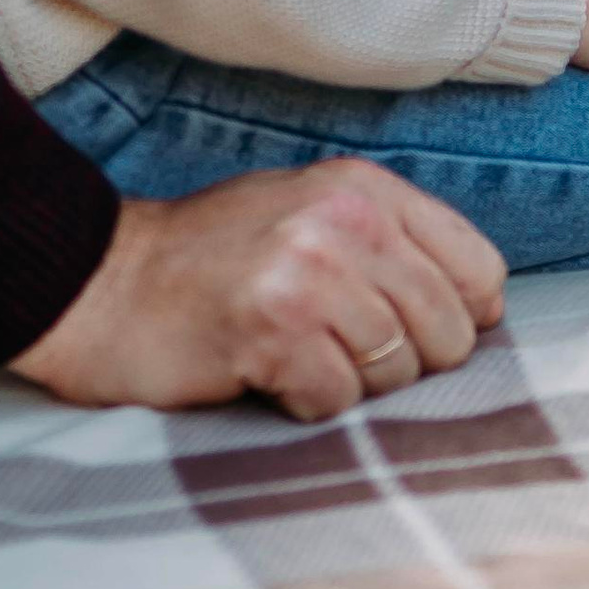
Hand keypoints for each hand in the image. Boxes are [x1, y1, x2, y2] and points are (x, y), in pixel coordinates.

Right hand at [10, 159, 505, 421]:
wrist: (102, 283)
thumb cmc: (211, 261)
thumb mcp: (307, 217)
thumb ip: (394, 246)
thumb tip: (487, 309)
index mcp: (362, 187)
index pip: (480, 271)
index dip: (456, 317)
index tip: (404, 327)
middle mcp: (343, 219)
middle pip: (449, 334)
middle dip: (400, 361)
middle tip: (329, 343)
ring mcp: (308, 272)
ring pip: (397, 374)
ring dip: (346, 382)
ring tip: (289, 349)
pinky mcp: (274, 329)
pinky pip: (339, 401)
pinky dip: (304, 402)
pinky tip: (261, 369)